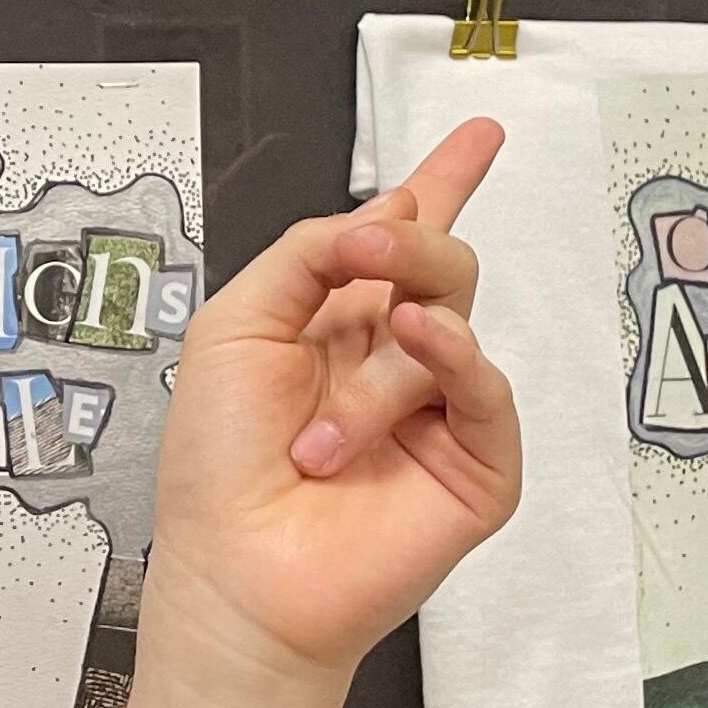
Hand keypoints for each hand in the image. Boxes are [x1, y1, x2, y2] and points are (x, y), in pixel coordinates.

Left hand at [138, 122, 522, 707]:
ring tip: (321, 436)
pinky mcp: (477, 468)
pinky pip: (489, 389)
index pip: (401, 241)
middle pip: (439, 261)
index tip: (480, 133)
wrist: (235, 573)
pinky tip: (415, 355)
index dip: (441, 184)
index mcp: (337, 323)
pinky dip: (451, 362)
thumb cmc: (218, 463)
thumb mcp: (235, 328)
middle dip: (406, 243)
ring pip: (454, 315)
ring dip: (382, 357)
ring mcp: (440, 414)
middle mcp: (395, 360)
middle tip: (362, 252)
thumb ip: (305, 255)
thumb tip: (377, 215)